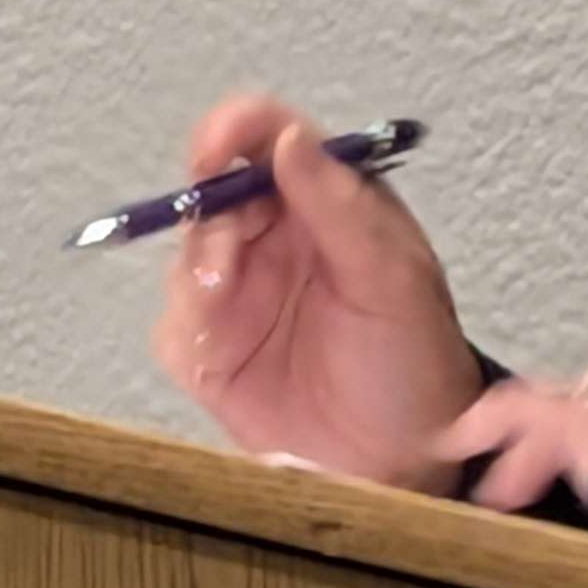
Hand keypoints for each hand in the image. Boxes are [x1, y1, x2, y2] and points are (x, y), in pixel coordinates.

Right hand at [143, 88, 490, 486]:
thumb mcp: (394, 278)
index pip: (267, 137)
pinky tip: (221, 356)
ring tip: (227, 304)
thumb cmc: (415, 361)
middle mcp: (272, 238)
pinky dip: (187, 333)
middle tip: (226, 256)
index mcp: (323, 203)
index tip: (212, 148)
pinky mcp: (209, 351)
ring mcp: (237, 294)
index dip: (232, 127)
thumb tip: (290, 139)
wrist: (401, 460)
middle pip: (209, 192)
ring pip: (183, 258)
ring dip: (197, 277)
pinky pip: (172, 327)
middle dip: (206, 216)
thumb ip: (341, 207)